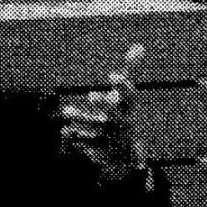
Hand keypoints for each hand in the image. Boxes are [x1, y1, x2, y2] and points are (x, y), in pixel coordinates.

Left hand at [54, 51, 149, 176]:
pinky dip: (76, 139)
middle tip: (91, 94)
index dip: (123, 86)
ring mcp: (113, 143)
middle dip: (105, 105)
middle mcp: (124, 126)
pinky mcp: (103, 157)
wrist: (126, 160)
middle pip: (115, 116)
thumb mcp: (126, 99)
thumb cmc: (122, 119)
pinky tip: (68, 133)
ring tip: (66, 111)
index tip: (112, 75)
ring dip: (81, 120)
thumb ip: (129, 74)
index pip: (130, 96)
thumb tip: (139, 46)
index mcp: (129, 110)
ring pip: (96, 131)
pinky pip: (86, 147)